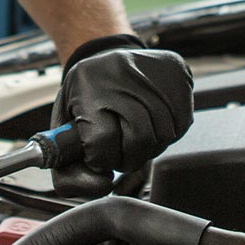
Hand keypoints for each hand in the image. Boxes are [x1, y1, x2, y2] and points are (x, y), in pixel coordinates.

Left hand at [50, 34, 193, 197]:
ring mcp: (153, 71)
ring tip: (135, 133)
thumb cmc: (84, 99)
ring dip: (150, 147)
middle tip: (120, 149)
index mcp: (86, 87)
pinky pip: (182, 124)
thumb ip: (69, 168)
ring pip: (164, 135)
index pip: (101, 142)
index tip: (97, 153)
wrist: (104, 59)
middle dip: (129, 157)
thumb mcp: (62, 128)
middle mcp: (121, 73)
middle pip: (139, 140)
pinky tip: (153, 121)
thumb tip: (101, 185)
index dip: (101, 159)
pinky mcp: (177, 72)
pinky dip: (169, 132)